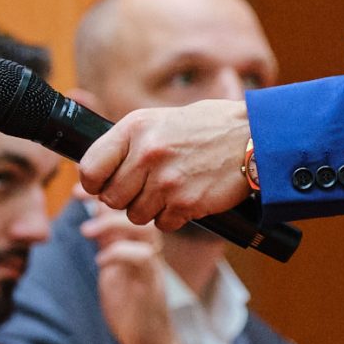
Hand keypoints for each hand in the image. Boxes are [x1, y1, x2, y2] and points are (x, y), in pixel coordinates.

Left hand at [76, 99, 251, 229]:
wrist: (253, 138)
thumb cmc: (206, 127)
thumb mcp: (160, 119)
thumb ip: (129, 142)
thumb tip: (98, 168)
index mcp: (135, 128)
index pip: (89, 168)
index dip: (94, 182)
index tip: (103, 183)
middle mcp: (147, 153)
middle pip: (111, 198)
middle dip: (126, 198)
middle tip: (145, 187)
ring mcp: (166, 181)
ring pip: (135, 215)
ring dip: (150, 209)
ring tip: (170, 189)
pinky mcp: (186, 203)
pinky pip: (162, 224)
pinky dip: (173, 217)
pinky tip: (187, 197)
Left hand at [80, 201, 178, 343]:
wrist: (148, 341)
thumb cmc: (129, 301)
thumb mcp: (113, 259)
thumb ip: (107, 235)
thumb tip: (93, 206)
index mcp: (138, 239)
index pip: (128, 202)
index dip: (106, 188)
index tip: (78, 185)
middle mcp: (148, 247)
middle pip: (142, 207)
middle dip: (110, 197)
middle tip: (81, 195)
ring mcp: (152, 265)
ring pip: (145, 229)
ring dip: (113, 225)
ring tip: (86, 231)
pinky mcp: (150, 284)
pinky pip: (141, 258)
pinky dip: (118, 254)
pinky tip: (100, 261)